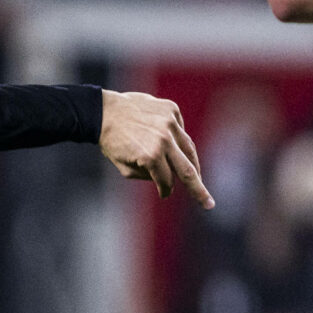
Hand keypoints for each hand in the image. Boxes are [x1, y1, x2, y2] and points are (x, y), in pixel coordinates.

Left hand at [99, 90, 213, 205]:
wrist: (104, 111)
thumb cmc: (112, 142)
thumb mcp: (126, 168)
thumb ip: (148, 177)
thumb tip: (168, 181)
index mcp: (151, 156)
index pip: (167, 181)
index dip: (165, 190)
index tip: (164, 194)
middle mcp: (164, 139)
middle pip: (188, 170)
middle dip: (199, 189)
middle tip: (209, 203)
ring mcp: (170, 122)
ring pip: (189, 148)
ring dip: (194, 165)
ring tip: (198, 177)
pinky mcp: (171, 109)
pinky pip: (181, 129)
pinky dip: (179, 140)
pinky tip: (174, 146)